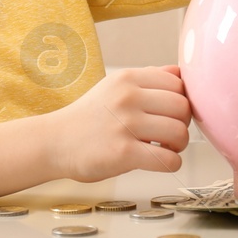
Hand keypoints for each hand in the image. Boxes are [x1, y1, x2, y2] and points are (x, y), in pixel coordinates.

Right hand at [48, 65, 190, 181]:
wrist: (55, 142)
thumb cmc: (90, 117)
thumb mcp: (115, 86)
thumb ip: (147, 78)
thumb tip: (180, 73)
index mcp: (128, 78)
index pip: (178, 84)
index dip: (181, 101)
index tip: (170, 115)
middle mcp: (127, 97)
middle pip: (183, 107)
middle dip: (183, 124)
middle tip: (170, 134)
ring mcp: (125, 124)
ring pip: (180, 133)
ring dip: (179, 145)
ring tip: (165, 148)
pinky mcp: (123, 152)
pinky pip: (168, 159)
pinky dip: (172, 163)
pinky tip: (161, 161)